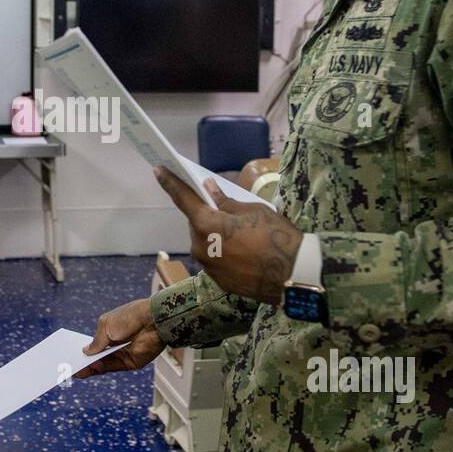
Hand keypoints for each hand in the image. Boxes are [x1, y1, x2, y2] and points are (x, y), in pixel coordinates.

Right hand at [76, 297, 165, 377]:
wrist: (152, 320)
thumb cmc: (130, 317)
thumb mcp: (106, 326)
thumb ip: (96, 341)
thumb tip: (85, 352)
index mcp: (107, 333)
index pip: (93, 345)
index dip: (82, 351)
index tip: (68, 356)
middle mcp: (114, 345)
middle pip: (96, 358)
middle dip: (83, 362)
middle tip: (69, 367)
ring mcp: (121, 355)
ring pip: (102, 365)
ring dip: (90, 367)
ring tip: (77, 369)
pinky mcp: (130, 363)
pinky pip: (112, 368)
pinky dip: (101, 368)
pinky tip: (91, 367)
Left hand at [154, 166, 301, 304]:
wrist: (294, 276)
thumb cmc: (275, 237)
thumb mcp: (254, 210)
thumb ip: (227, 202)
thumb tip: (210, 190)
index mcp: (207, 224)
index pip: (183, 199)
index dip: (170, 182)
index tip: (158, 170)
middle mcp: (200, 247)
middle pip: (197, 224)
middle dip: (207, 216)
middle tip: (226, 212)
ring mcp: (209, 267)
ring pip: (205, 243)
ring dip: (216, 236)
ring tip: (240, 234)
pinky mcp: (219, 281)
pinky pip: (216, 260)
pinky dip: (224, 253)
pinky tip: (244, 253)